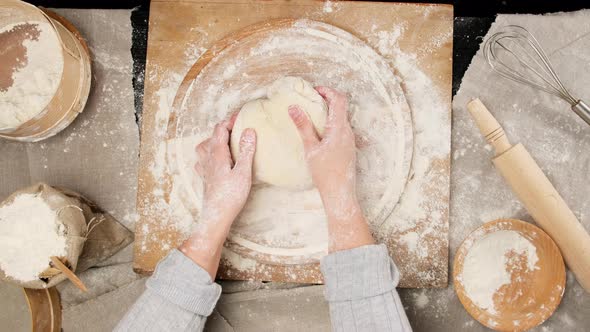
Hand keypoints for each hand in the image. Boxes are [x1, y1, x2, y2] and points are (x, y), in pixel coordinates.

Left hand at [195, 118, 255, 224]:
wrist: (216, 216)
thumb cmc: (231, 196)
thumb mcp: (243, 172)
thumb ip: (245, 150)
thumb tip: (248, 130)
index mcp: (217, 153)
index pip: (220, 129)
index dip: (230, 120)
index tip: (242, 116)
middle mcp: (207, 157)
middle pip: (212, 136)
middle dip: (224, 129)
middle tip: (238, 128)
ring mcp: (203, 167)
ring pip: (205, 146)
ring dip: (215, 140)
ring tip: (227, 141)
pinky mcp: (204, 176)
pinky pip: (203, 158)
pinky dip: (210, 153)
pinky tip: (216, 159)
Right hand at [289, 86, 373, 251]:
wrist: (340, 192)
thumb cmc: (324, 173)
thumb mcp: (310, 148)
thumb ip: (303, 126)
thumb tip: (294, 107)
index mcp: (339, 128)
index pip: (339, 99)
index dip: (327, 91)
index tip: (314, 90)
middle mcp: (348, 131)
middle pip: (341, 107)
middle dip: (326, 99)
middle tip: (310, 99)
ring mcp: (350, 139)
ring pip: (341, 117)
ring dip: (328, 111)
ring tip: (312, 113)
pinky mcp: (348, 147)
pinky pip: (341, 128)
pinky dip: (330, 122)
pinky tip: (318, 130)